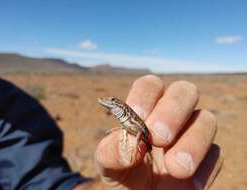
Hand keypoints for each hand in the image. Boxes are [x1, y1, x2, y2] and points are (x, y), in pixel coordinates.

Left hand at [94, 75, 222, 189]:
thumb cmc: (122, 174)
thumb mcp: (109, 163)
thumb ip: (111, 151)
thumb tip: (129, 146)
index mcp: (145, 110)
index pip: (150, 85)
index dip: (145, 96)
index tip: (138, 118)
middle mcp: (171, 116)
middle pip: (185, 91)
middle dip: (173, 111)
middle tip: (158, 138)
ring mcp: (191, 135)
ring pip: (207, 119)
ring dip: (193, 142)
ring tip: (175, 169)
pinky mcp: (206, 159)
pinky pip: (217, 153)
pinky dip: (205, 167)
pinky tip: (191, 185)